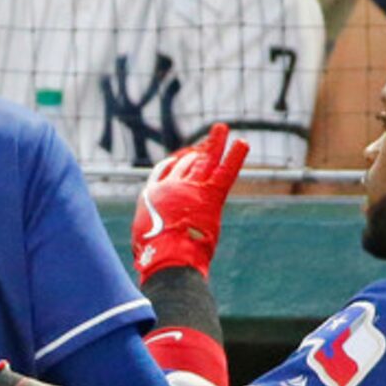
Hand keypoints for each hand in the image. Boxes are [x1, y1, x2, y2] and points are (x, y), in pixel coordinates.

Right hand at [133, 123, 248, 278]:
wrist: (165, 256)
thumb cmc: (152, 254)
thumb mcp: (142, 238)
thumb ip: (150, 229)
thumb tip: (147, 244)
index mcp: (152, 195)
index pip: (164, 171)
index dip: (175, 162)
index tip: (181, 157)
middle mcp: (171, 186)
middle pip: (186, 163)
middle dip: (198, 152)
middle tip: (208, 141)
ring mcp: (190, 189)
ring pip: (205, 161)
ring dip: (214, 143)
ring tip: (221, 129)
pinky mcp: (210, 197)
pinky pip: (225, 172)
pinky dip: (235, 157)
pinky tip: (243, 144)